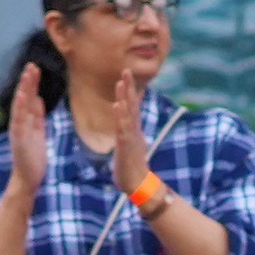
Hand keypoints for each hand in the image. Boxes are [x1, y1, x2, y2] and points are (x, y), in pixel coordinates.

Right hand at [6, 64, 49, 194]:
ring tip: (28, 74)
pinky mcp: (19, 137)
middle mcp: (19, 122)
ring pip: (20, 105)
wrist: (28, 177)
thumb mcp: (38, 132)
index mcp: (26, 121)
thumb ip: (37, 116)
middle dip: (28, 82)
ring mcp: (18, 129)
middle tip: (32, 65)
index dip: (32, 84)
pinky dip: (20, 106)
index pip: (30, 99)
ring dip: (24, 89)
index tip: (35, 69)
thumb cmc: (33, 157)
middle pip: (24, 98)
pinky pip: (19, 119)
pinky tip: (23, 95)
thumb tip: (38, 99)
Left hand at [109, 67, 152, 196]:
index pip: (131, 105)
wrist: (137, 183)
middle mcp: (133, 130)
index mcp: (133, 129)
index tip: (125, 75)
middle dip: (128, 87)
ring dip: (125, 98)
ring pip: (128, 113)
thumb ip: (127, 133)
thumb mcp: (129, 145)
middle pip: (132, 104)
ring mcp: (130, 136)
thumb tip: (125, 125)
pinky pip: (123, 128)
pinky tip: (117, 106)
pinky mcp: (126, 145)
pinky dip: (120, 116)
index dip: (129, 90)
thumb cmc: (130, 166)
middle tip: (126, 70)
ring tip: (121, 83)